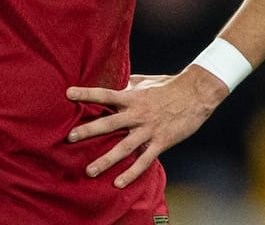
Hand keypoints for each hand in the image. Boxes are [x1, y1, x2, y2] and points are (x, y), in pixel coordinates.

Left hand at [65, 67, 226, 187]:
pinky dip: (131, 173)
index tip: (68, 94)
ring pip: (123, 147)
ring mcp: (149, 129)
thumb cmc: (169, 85)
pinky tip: (118, 183)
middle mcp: (138, 114)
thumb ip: (128, 85)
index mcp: (132, 97)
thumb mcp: (145, 82)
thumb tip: (116, 84)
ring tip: (89, 171)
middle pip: (109, 123)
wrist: (196, 94)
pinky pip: (144, 160)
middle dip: (89, 130)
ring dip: (106, 159)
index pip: (105, 94)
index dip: (86, 93)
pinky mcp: (161, 142)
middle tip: (70, 138)